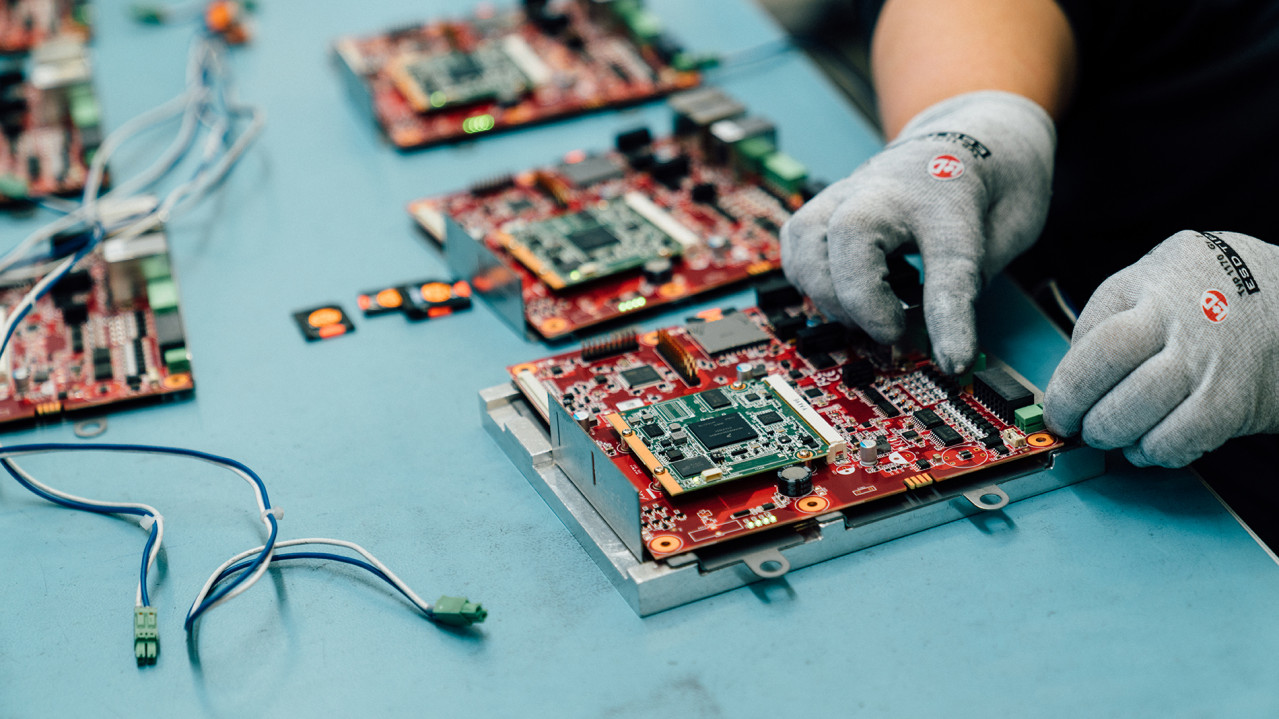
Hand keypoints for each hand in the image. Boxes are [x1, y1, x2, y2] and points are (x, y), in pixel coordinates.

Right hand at [780, 91, 1054, 373]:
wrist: (963, 138)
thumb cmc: (982, 191)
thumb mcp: (1007, 234)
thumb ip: (969, 287)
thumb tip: (940, 349)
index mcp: (947, 192)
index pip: (948, 260)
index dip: (949, 318)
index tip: (954, 360)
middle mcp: (886, 186)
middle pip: (851, 235)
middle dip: (865, 301)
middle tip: (895, 333)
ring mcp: (847, 191)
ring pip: (807, 238)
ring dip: (828, 293)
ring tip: (865, 316)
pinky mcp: (823, 205)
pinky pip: (795, 242)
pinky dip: (809, 279)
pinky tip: (841, 295)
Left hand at [1045, 230, 1278, 466]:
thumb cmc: (1204, 289)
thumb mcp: (1151, 275)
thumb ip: (1107, 315)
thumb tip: (1069, 379)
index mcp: (1153, 289)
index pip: (1099, 347)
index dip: (1068, 389)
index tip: (1057, 409)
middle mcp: (1186, 326)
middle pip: (1119, 389)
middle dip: (1089, 420)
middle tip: (1082, 427)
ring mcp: (1213, 365)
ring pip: (1145, 418)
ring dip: (1116, 437)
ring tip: (1113, 434)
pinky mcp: (1237, 402)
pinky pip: (1182, 440)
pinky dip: (1156, 451)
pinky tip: (1151, 443)